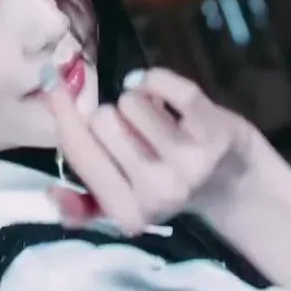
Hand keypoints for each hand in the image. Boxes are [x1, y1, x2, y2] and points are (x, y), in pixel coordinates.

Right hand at [42, 67, 275, 233]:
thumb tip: (51, 193)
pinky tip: (162, 94)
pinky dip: (156, 80)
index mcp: (128, 211)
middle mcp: (157, 190)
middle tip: (135, 135)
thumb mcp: (129, 205)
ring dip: (139, 104)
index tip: (53, 85)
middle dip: (112, 117)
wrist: (239, 187)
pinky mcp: (215, 131)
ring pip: (129, 100)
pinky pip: (164, 84)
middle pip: (101, 119)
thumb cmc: (173, 188)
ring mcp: (189, 161)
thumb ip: (86, 205)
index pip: (79, 152)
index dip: (62, 113)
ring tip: (158, 125)